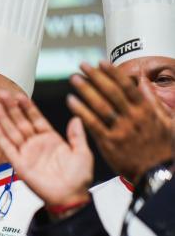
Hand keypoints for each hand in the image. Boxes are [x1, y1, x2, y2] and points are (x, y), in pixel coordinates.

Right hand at [0, 92, 92, 207]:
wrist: (70, 196)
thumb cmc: (78, 177)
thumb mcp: (82, 153)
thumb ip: (77, 135)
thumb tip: (76, 118)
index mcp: (51, 139)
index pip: (36, 119)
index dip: (27, 107)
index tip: (19, 95)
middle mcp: (36, 144)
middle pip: (20, 122)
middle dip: (11, 108)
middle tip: (1, 94)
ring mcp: (26, 154)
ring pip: (12, 132)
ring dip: (2, 119)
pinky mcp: (19, 164)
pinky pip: (8, 148)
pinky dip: (1, 137)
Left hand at [68, 60, 172, 182]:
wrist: (156, 172)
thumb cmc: (162, 147)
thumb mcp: (167, 120)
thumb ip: (153, 99)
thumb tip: (143, 80)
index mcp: (146, 110)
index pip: (127, 86)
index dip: (113, 73)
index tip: (101, 63)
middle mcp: (132, 117)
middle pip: (111, 92)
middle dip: (95, 77)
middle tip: (82, 66)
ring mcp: (120, 129)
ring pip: (99, 105)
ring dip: (85, 90)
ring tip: (74, 79)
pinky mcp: (109, 142)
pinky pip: (91, 124)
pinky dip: (80, 111)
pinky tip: (71, 101)